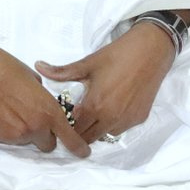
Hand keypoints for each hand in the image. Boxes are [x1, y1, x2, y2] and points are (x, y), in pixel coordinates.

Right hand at [0, 39, 89, 156]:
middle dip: (45, 136)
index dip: (78, 147)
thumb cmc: (9, 69)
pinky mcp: (0, 137)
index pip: (69, 138)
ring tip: (12, 111)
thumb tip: (44, 110)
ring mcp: (16, 135)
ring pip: (27, 141)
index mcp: (49, 112)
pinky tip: (2, 114)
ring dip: (25, 132)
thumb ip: (44, 102)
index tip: (83, 152)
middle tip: (35, 120)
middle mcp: (35, 128)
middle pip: (48, 145)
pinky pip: (11, 139)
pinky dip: (10, 131)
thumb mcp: (36, 83)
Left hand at [39, 21, 174, 143]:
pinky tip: (114, 104)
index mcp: (95, 107)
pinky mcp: (140, 119)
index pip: (74, 130)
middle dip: (81, 130)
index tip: (66, 115)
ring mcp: (127, 121)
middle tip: (79, 114)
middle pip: (89, 138)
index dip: (67, 125)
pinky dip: (114, 122)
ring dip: (98, 127)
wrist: (151, 50)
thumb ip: (62, 71)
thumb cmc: (117, 55)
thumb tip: (38, 66)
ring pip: (106, 135)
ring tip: (97, 108)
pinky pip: (121, 128)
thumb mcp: (88, 64)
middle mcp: (111, 119)